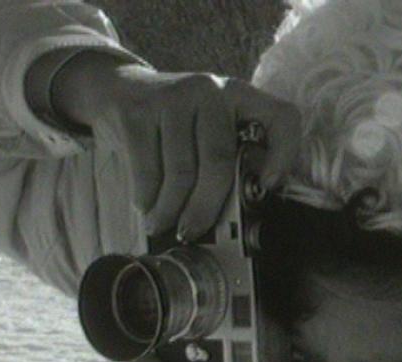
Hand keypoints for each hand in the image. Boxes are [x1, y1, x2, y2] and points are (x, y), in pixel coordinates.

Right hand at [52, 50, 301, 238]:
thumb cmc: (172, 127)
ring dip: (170, 210)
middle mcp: (210, 90)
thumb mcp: (206, 131)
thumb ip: (228, 160)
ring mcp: (173, 97)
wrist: (117, 89)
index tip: (269, 187)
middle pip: (219, 160)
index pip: (282, 116)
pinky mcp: (138, 111)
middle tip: (191, 233)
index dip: (284, 153)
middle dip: (205, 207)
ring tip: (162, 225)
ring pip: (180, 172)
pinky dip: (147, 198)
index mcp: (239, 97)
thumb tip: (236, 220)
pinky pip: (148, 170)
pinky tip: (146, 208)